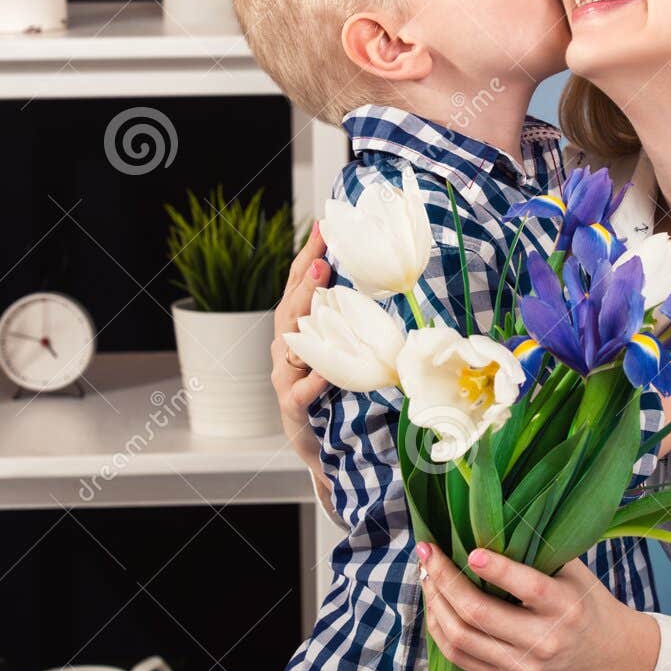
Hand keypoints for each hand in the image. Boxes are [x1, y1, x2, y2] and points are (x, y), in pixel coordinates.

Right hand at [272, 219, 333, 471]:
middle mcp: (284, 347)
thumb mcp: (340, 351)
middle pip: (291, 306)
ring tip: (321, 292)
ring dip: (304, 314)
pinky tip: (325, 371)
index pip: (300, 285)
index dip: (310, 254)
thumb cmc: (330, 392)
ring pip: (290, 342)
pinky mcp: (292, 406)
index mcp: (297, 329)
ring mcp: (285, 377)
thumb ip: (351, 320)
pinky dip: (313, 380)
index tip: (323, 224)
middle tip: (324, 257)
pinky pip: (302, 390)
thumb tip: (386, 281)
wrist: (316, 445)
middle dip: (306, 279)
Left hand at [416, 543, 658, 670]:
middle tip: (427, 553)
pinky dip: (439, 630)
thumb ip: (539, 556)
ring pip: (461, 638)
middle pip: (480, 614)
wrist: (606, 658)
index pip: (529, 588)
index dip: (497, 570)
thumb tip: (490, 525)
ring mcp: (523, 665)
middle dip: (445, 579)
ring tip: (426, 576)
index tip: (471, 551)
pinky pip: (460, 658)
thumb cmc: (587, 603)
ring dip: (435, 603)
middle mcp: (543, 640)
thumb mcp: (575, 575)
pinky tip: (434, 605)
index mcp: (566, 607)